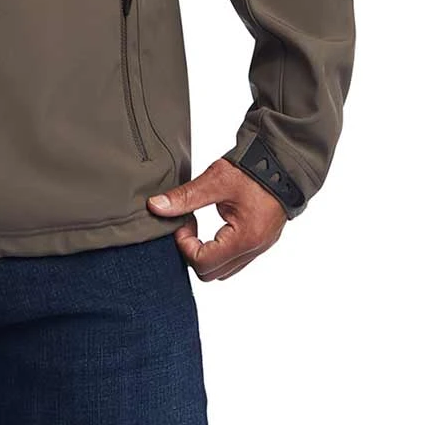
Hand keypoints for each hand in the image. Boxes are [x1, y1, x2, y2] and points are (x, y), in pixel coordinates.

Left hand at [146, 157, 286, 280]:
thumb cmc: (252, 171)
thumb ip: (185, 197)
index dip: (184, 245)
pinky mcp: (260, 243)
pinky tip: (212, 227)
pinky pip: (234, 260)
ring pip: (223, 270)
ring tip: (199, 224)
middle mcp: (253, 250)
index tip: (183, 221)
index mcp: (244, 238)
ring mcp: (259, 248)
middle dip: (192, 252)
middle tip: (188, 223)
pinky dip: (218, 249)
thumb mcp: (215, 180)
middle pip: (211, 273)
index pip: (203, 263)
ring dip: (205, 253)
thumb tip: (155, 206)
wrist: (281, 163)